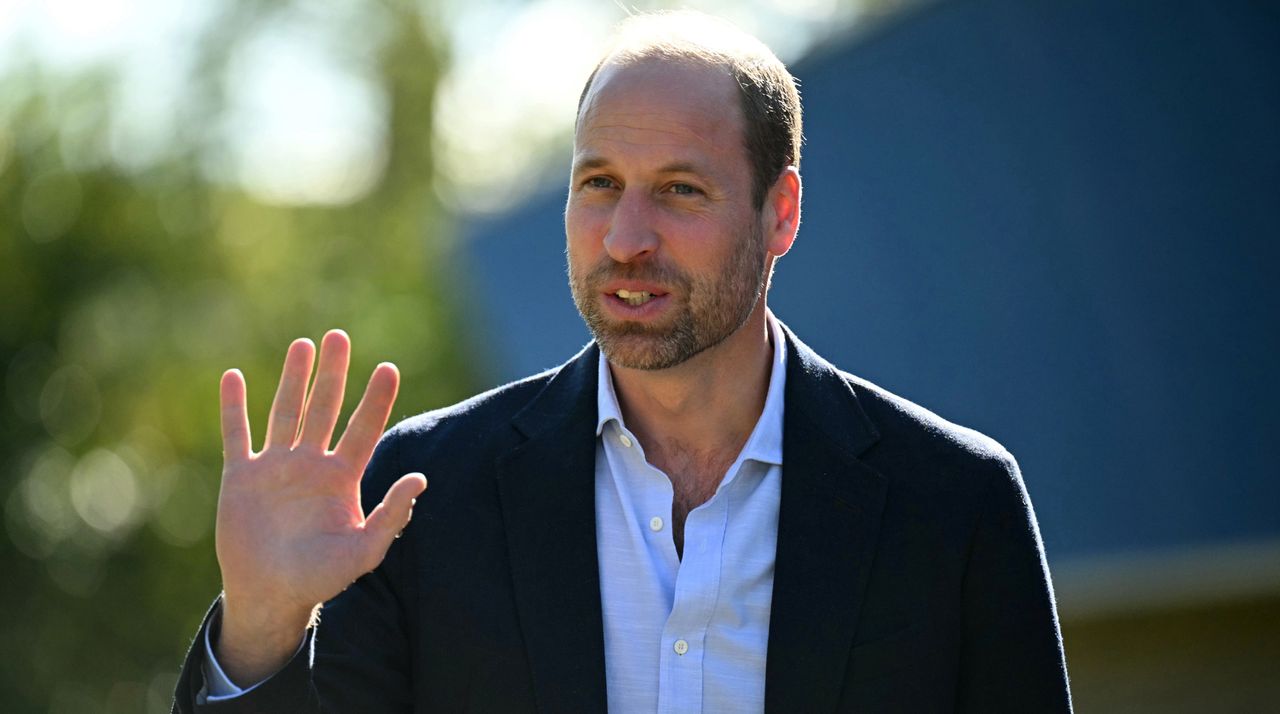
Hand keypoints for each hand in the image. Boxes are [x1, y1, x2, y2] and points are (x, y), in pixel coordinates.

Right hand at [212, 329, 426, 683]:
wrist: (271, 595)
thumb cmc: (321, 578)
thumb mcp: (364, 552)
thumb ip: (392, 516)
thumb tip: (421, 479)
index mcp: (343, 477)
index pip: (364, 429)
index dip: (376, 399)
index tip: (387, 368)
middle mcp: (312, 463)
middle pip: (324, 408)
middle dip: (333, 373)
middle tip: (338, 336)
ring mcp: (276, 466)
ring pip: (286, 412)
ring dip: (294, 379)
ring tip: (303, 344)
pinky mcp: (241, 476)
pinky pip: (237, 434)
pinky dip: (234, 407)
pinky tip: (234, 377)